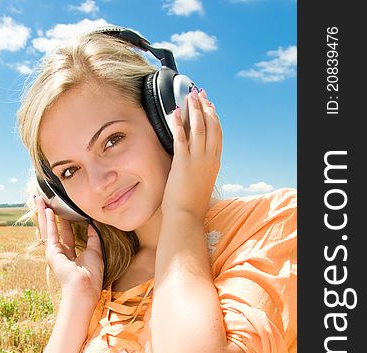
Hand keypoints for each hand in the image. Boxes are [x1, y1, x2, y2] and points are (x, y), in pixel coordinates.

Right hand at [34, 196, 103, 300]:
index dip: (64, 223)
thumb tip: (92, 225)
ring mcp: (54, 254)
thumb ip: (93, 238)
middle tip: (46, 201)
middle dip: (50, 216)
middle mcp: (61, 254)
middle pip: (54, 230)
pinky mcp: (52, 253)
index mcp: (72, 256)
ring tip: (39, 200)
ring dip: (43, 214)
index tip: (64, 211)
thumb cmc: (92, 275)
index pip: (67, 235)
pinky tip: (46, 210)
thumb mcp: (95, 251)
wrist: (84, 287)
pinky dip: (48, 222)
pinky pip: (50, 234)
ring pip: (48, 230)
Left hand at [162, 88, 221, 220]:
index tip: (210, 105)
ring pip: (199, 127)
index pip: (218, 134)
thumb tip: (196, 167)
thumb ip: (201, 172)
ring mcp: (197, 159)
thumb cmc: (191, 206)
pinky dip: (178, 122)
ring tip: (188, 96)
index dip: (214, 117)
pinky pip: (181, 137)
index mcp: (215, 163)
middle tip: (199, 94)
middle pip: (212, 125)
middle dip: (206, 107)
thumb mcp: (202, 185)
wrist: (186, 217)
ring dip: (194, 109)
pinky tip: (174, 112)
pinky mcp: (183, 162)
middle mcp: (209, 158)